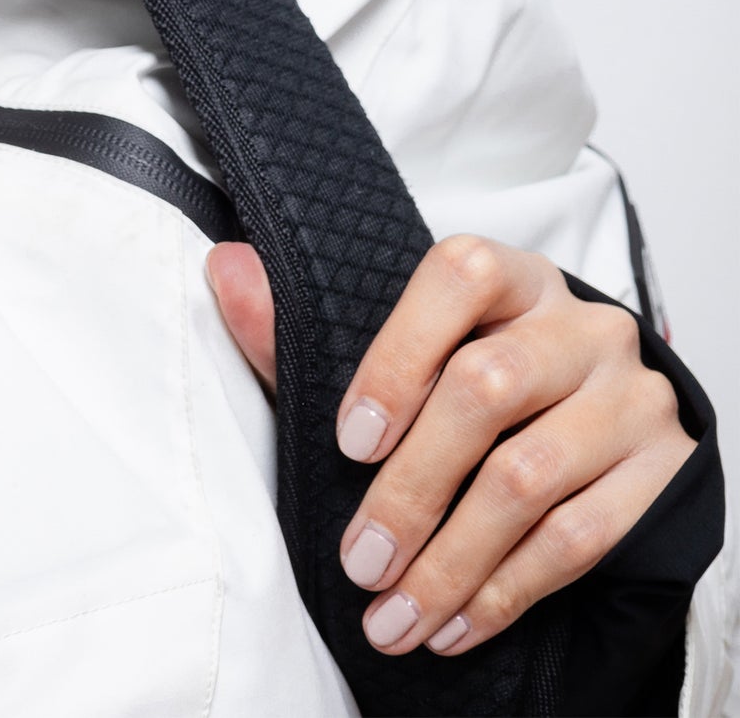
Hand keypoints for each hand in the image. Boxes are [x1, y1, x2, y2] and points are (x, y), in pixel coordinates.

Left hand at [207, 236, 693, 658]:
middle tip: (360, 558)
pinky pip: (580, 540)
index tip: (349, 442)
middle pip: (487, 390)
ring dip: (450, 561)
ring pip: (530, 479)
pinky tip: (454, 622)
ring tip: (393, 610)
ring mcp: (629, 397)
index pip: (457, 279)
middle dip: (411, 488)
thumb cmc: (485, 383)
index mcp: (510, 276)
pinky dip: (504, 592)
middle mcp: (580, 324)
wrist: (607, 431)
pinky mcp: (665, 473)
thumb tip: (226, 269)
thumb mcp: (405, 353)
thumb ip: (307, 326)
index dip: (397, 359)